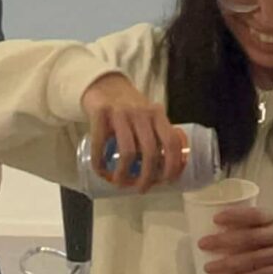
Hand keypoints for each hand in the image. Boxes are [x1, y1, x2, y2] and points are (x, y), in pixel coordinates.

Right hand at [80, 73, 184, 191]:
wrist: (104, 85)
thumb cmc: (129, 108)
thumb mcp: (148, 116)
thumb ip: (158, 134)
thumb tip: (166, 168)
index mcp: (157, 114)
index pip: (171, 142)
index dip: (173, 165)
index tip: (168, 181)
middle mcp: (141, 113)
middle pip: (150, 152)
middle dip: (147, 177)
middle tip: (141, 188)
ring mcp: (120, 113)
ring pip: (128, 151)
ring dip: (123, 173)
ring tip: (120, 183)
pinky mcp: (100, 114)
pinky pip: (100, 144)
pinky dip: (100, 163)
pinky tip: (101, 172)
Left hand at [198, 206, 272, 273]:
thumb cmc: (262, 242)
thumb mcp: (257, 230)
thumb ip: (239, 227)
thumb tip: (201, 228)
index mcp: (271, 218)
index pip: (254, 214)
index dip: (235, 216)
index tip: (215, 219)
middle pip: (250, 237)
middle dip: (223, 241)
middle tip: (202, 244)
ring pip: (253, 259)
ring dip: (228, 264)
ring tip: (209, 267)